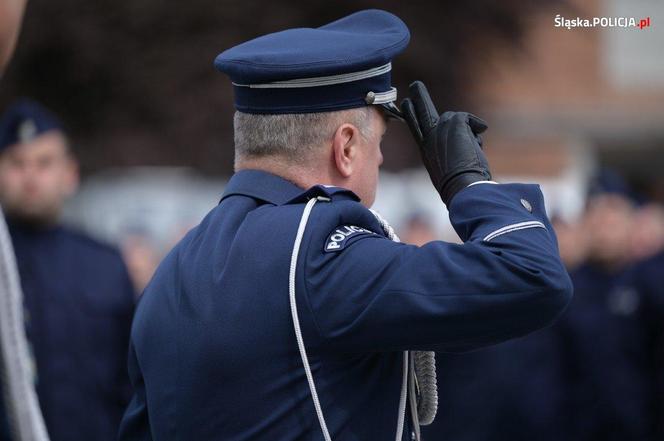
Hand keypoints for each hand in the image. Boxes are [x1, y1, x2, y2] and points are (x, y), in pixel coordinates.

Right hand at [400, 81, 491, 205]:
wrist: (461, 186)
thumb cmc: (457, 185)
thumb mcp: (446, 170)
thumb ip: (447, 155)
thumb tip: (467, 142)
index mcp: (425, 150)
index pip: (416, 128)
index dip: (411, 115)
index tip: (407, 104)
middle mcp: (428, 138)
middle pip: (422, 112)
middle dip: (419, 97)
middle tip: (415, 85)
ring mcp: (439, 129)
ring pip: (457, 120)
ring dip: (468, 132)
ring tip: (473, 149)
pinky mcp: (453, 123)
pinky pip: (469, 120)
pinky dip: (477, 127)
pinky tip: (480, 137)